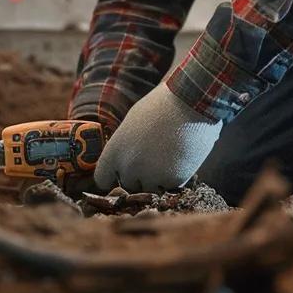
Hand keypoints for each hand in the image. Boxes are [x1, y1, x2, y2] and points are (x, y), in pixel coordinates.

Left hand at [94, 84, 221, 191]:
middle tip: (154, 159)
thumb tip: (122, 163)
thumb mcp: (131, 124)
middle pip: (129, 185)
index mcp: (114, 151)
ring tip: (168, 157)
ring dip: (158, 179)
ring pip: (150, 189)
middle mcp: (129, 167)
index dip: (113, 178)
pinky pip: (170, 187)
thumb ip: (124, 147)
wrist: (190, 103)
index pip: (102, 179)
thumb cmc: (160, 107)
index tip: (121, 176)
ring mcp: (151, 176)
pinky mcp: (173, 180)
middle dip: (139, 177)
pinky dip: (176, 177)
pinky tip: (180, 157)